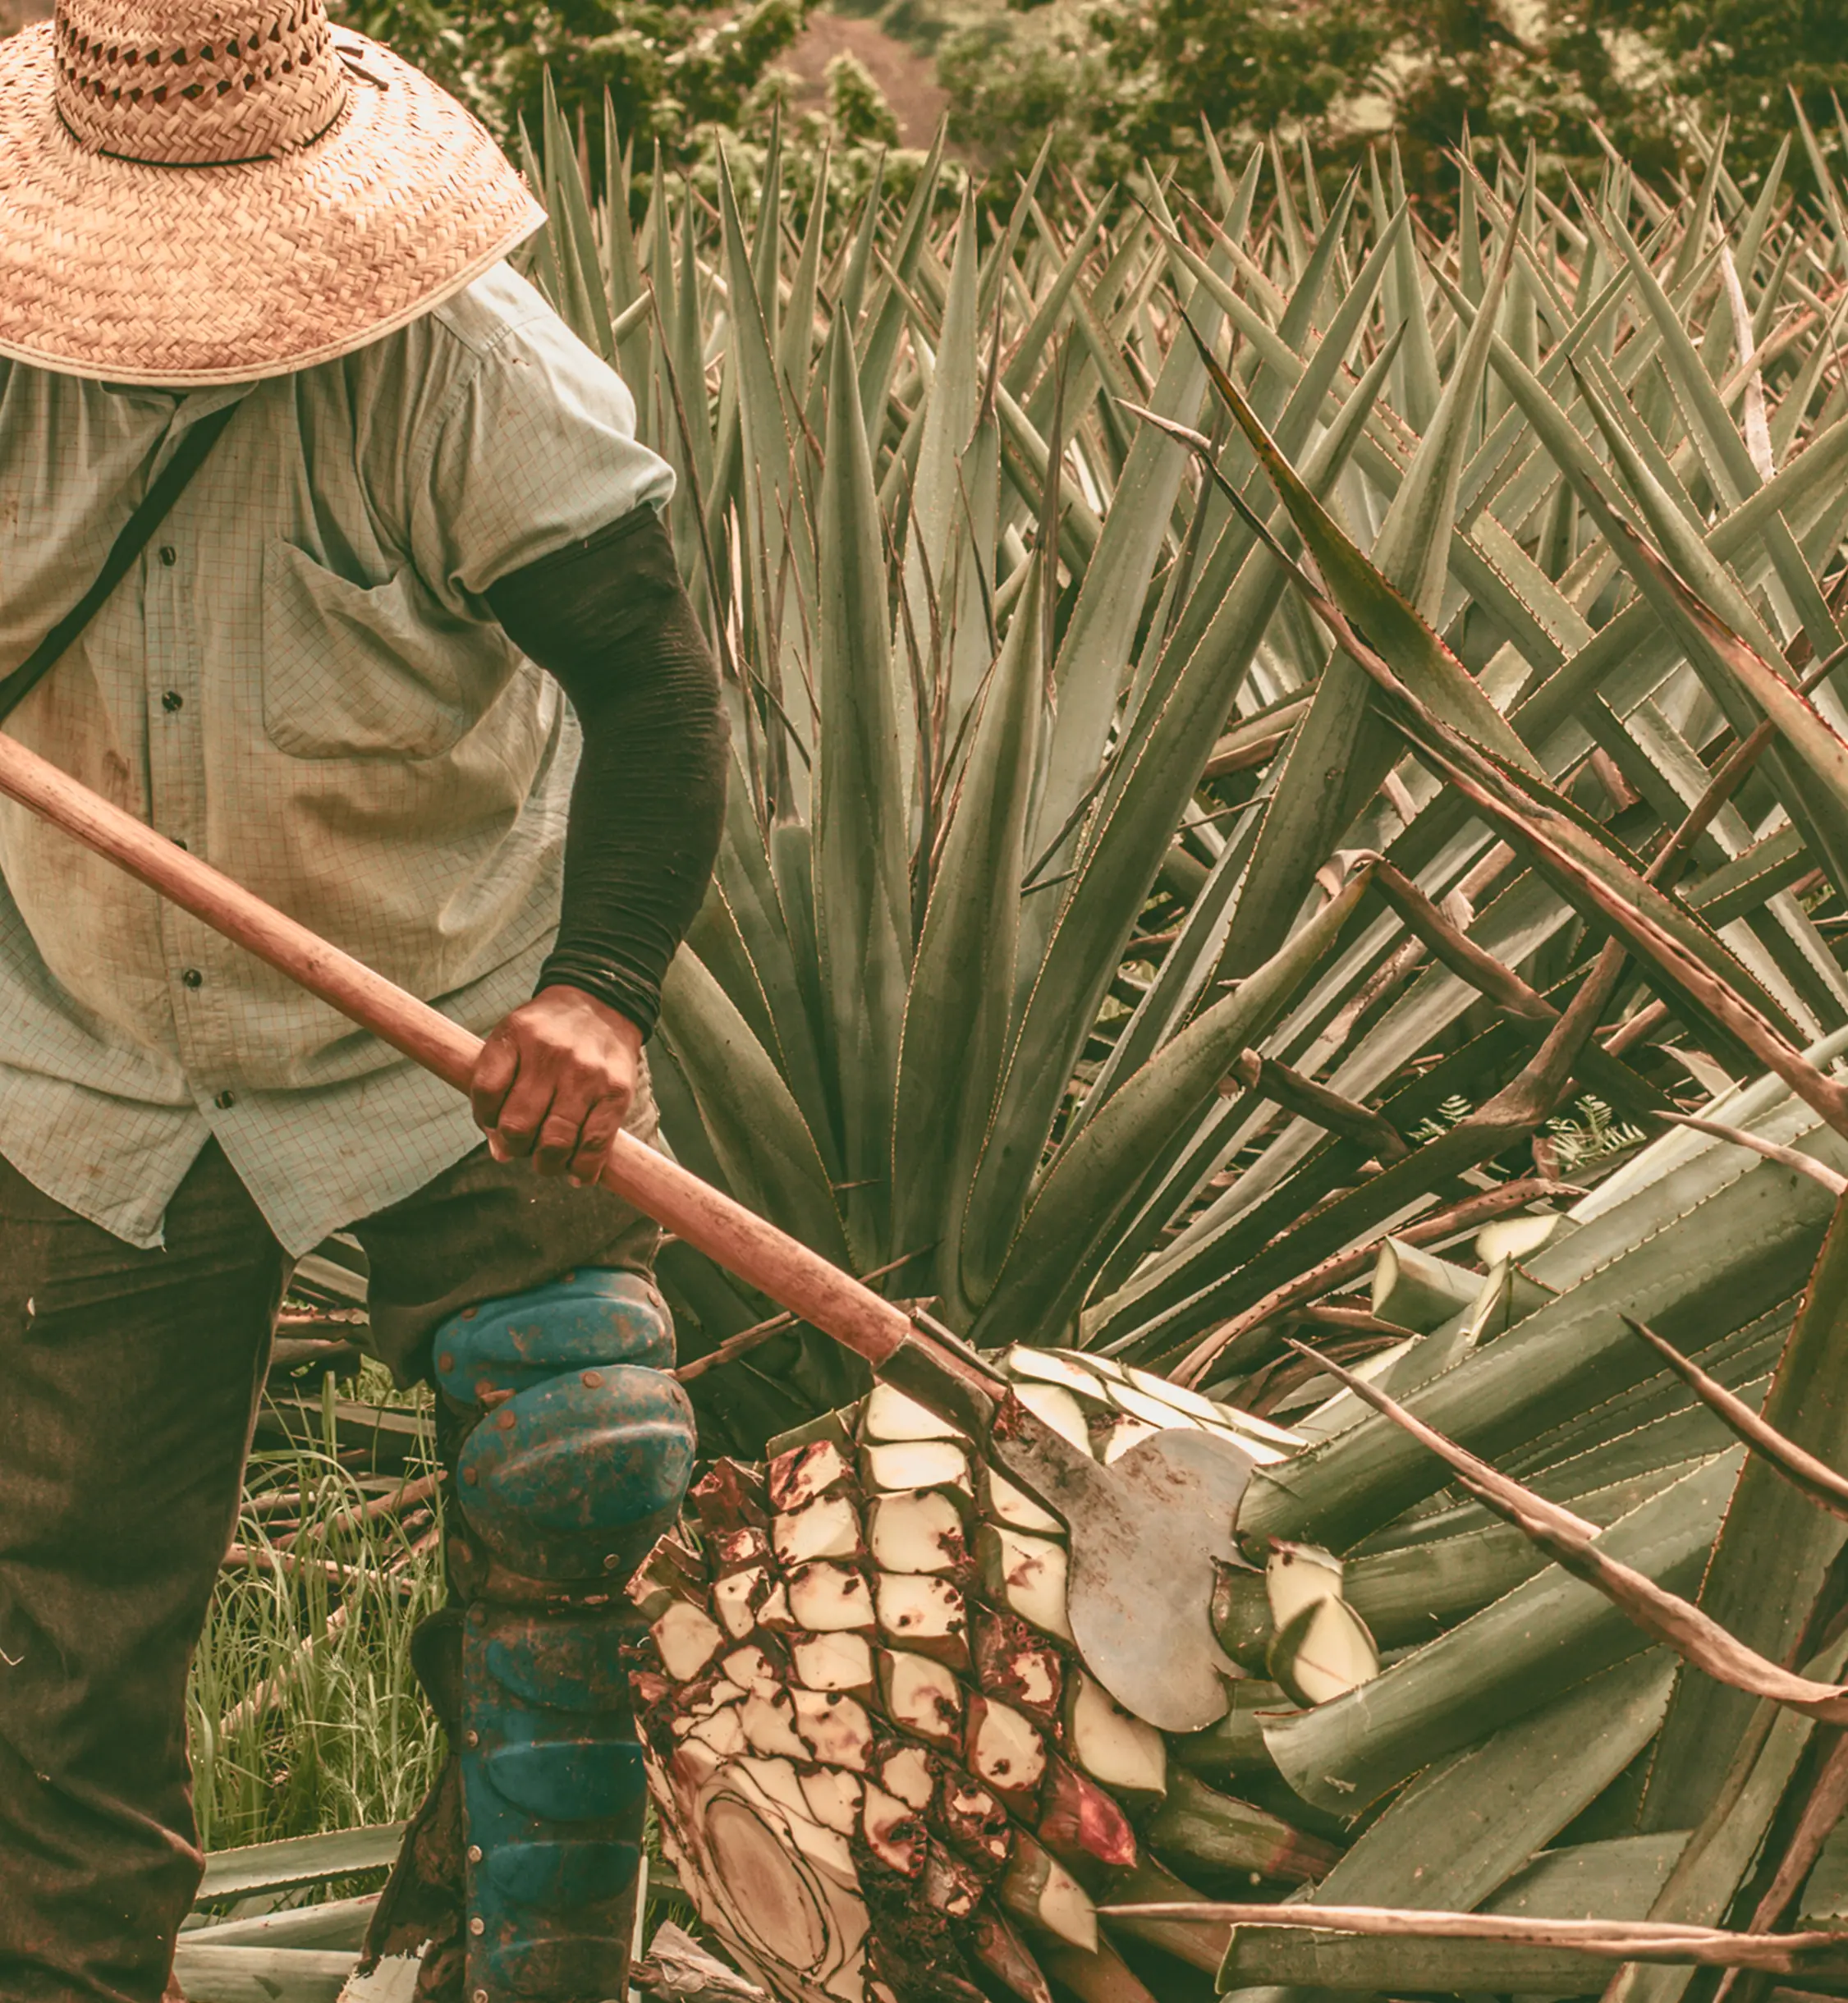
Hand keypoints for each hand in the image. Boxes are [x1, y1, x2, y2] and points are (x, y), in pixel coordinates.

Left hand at [470, 985, 643, 1182]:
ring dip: (546, 1164)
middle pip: (517, 1126)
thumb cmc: (549, 1033)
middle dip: (515, 1148)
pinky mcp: (616, 1092)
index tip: (496, 1125)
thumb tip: (501, 1152)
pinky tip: (576, 1173)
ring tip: (548, 1161)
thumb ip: (498, 1088)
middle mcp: (550, 1054)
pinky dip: (583, 1168)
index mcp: (516, 1036)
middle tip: (523, 1148)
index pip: (485, 1094)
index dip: (485, 1121)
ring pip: (555, 1142)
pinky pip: (595, 1144)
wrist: (602, 1004)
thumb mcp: (513, 1040)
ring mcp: (586, 1074)